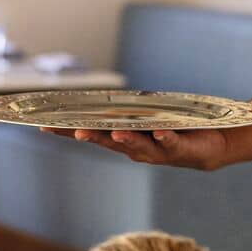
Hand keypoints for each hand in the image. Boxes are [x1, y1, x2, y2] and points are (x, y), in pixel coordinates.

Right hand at [55, 126, 227, 170]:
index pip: (90, 134)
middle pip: (109, 142)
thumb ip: (121, 116)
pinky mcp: (177, 148)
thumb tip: (97, 100)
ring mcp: (155, 150)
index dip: (68, 132)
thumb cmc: (170, 132)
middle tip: (78, 132)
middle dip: (94, 137)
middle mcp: (134, 149)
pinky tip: (159, 131)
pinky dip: (163, 137)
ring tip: (116, 133)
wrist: (205, 149)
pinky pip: (169, 142)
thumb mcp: (142, 123)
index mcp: (121, 140)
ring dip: (126, 140)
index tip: (45, 126)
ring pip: (137, 146)